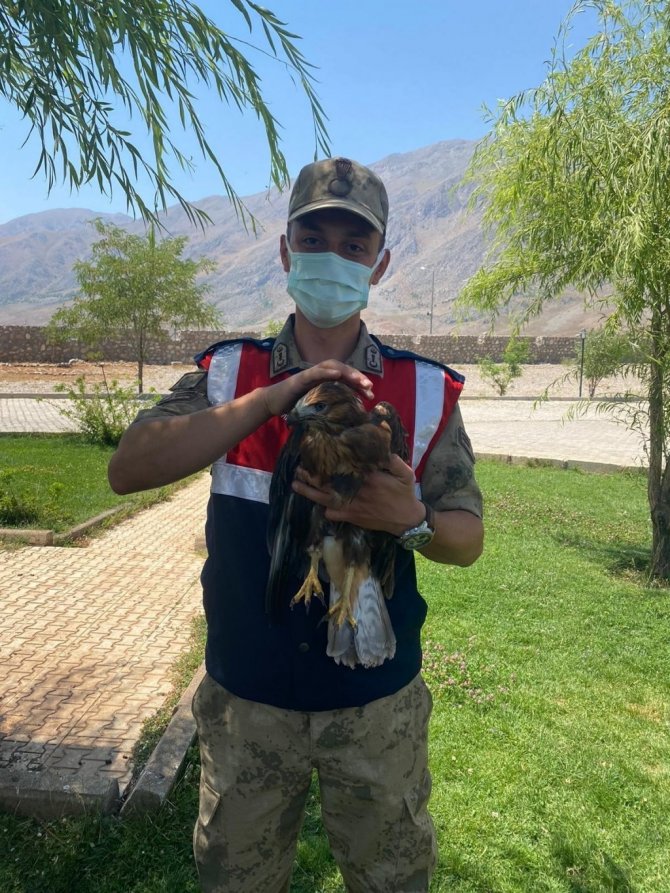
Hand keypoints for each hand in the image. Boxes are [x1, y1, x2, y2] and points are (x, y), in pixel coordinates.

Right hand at [261, 360, 373, 416]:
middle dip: (358, 377)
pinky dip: (327, 372)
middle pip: (343, 370)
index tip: (370, 396)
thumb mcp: (316, 409)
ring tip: (359, 380)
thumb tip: (346, 427)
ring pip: (333, 366)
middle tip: (370, 388)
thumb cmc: (294, 406)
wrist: (272, 403)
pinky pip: (316, 372)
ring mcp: (311, 374)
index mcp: (326, 381)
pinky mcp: (301, 377)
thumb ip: (329, 411)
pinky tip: (337, 374)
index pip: (346, 379)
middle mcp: (320, 374)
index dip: (359, 385)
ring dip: (347, 372)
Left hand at [292, 454, 424, 536]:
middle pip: (328, 483)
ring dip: (309, 492)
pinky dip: (323, 509)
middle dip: (311, 475)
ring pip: (325, 499)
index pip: (344, 467)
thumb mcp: (405, 473)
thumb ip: (393, 460)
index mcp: (368, 478)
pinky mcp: (352, 517)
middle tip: (299, 468)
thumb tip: (381, 449)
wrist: (406, 520)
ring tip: (296, 483)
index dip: (329, 461)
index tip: (317, 452)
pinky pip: (332, 514)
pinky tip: (315, 502)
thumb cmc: (405, 493)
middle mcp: (356, 492)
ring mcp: (352, 506)